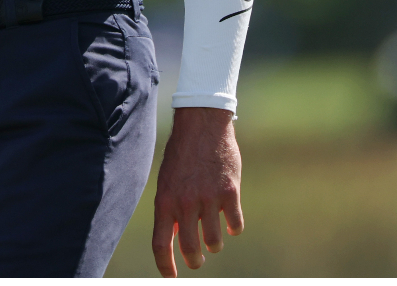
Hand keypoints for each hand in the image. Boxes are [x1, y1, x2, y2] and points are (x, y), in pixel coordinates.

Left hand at [151, 107, 243, 275]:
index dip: (165, 266)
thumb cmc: (182, 155)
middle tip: (198, 260)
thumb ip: (171, 208)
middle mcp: (184, 203)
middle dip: (195, 260)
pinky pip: (235, 225)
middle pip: (191, 250)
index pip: (161, 244)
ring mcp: (208, 199)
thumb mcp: (168, 181)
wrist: (202, 126)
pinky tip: (230, 221)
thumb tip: (176, 236)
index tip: (171, 278)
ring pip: (215, 241)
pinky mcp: (229, 193)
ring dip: (215, 243)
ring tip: (214, 236)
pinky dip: (233, 227)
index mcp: (164, 201)